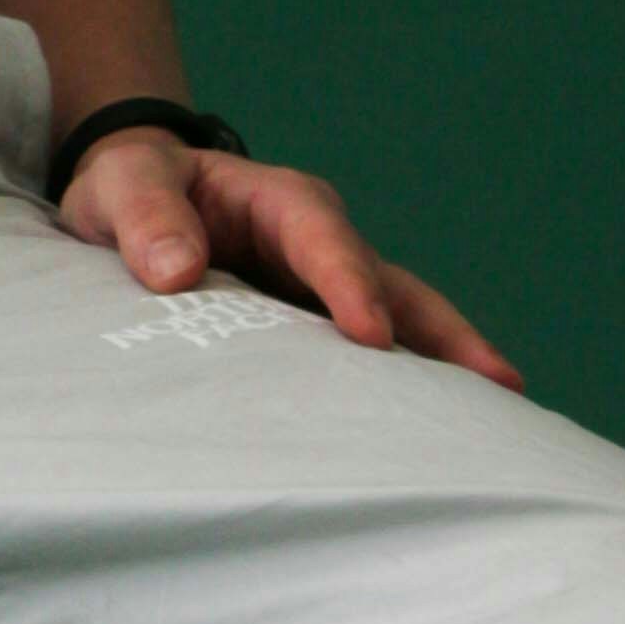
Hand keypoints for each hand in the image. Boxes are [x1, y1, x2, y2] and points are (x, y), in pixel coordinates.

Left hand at [60, 131, 525, 389]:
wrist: (132, 197)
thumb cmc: (134, 185)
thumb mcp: (124, 184)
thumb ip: (146, 218)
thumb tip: (177, 271)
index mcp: (279, 202)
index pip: (323, 239)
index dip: (349, 283)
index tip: (371, 335)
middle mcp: (320, 244)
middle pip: (394, 287)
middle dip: (444, 335)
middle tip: (498, 386)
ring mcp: (326, 289)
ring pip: (401, 326)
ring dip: (445, 368)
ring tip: (500, 422)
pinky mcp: (317, 328)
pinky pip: (370, 357)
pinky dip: (406, 391)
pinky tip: (433, 440)